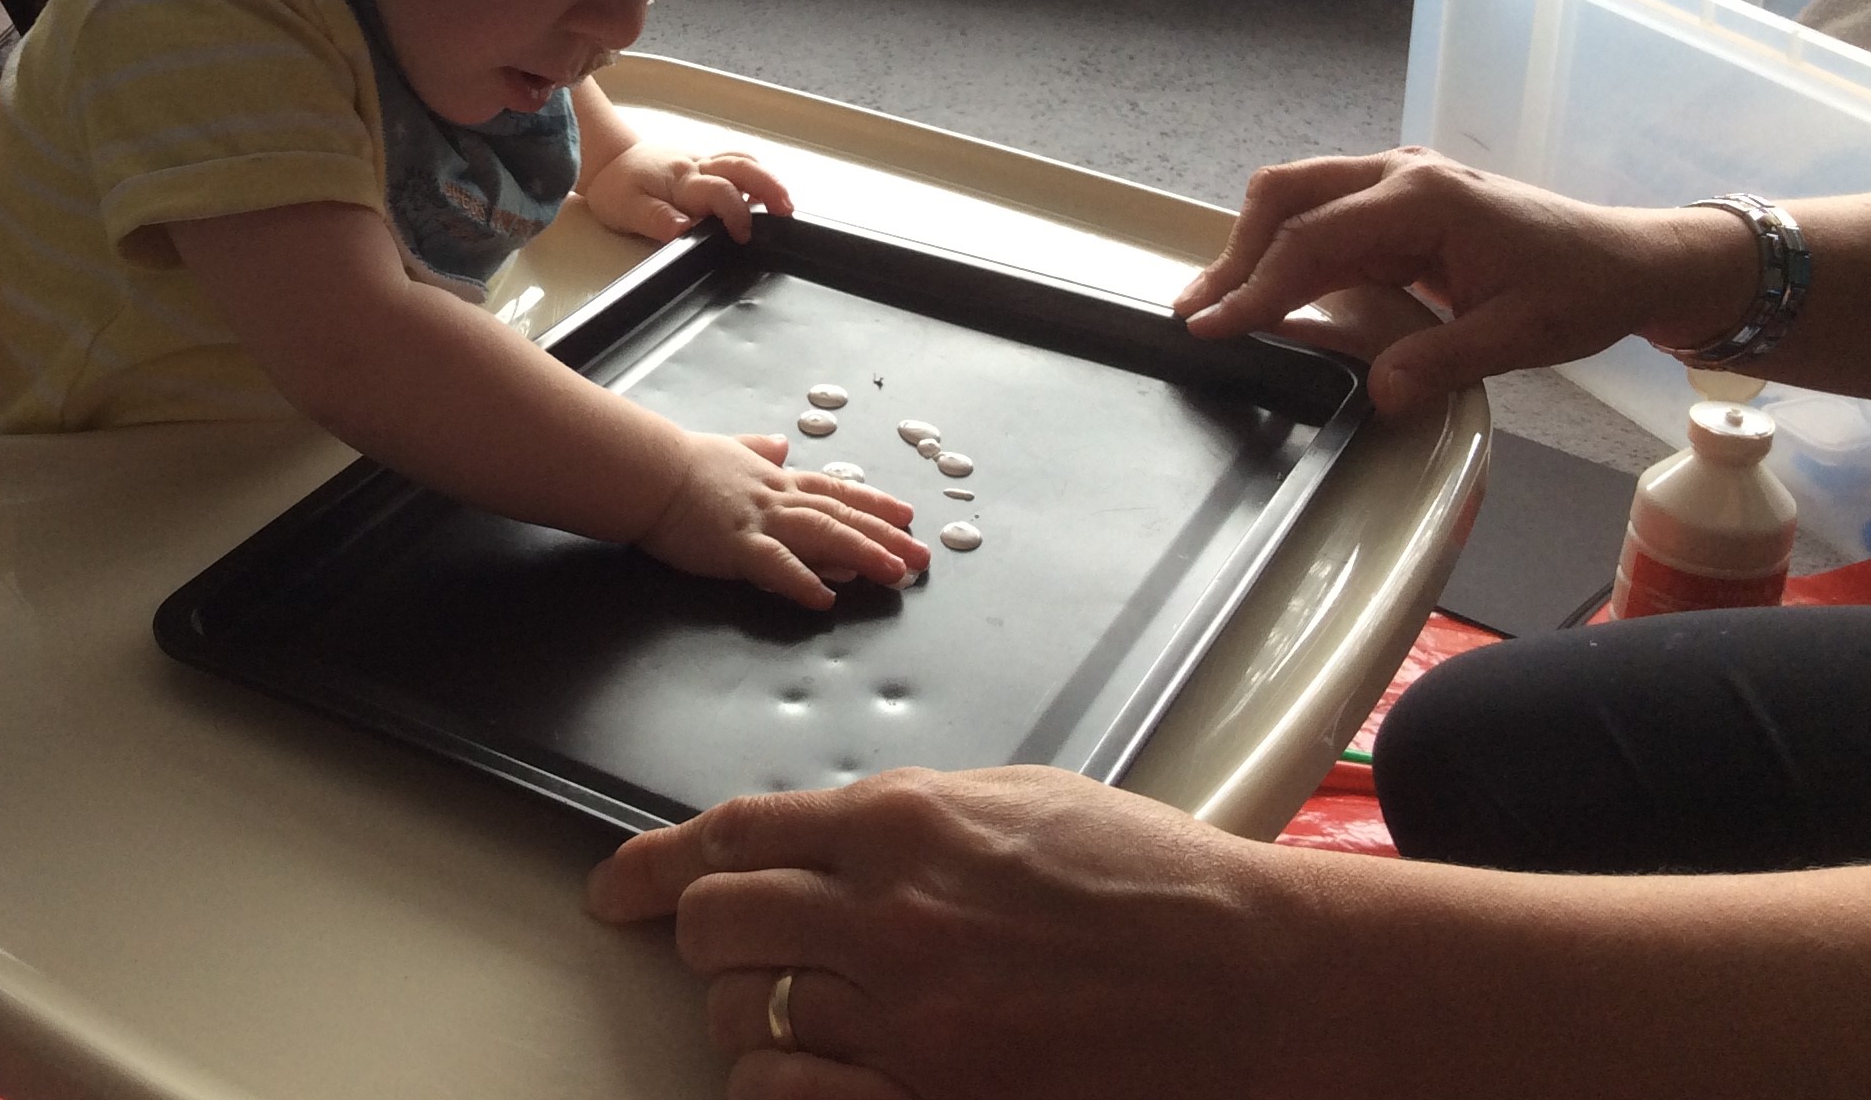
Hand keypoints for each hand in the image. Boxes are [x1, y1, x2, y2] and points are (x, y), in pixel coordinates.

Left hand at [585, 142, 794, 243]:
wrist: (607, 158)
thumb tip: (683, 230)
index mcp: (681, 180)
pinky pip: (737, 163)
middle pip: (743, 167)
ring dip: (768, 179)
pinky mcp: (706, 165)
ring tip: (785, 203)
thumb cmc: (617, 186)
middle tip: (787, 209)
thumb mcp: (625, 208)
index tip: (743, 236)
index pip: (719, 191)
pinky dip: (757, 175)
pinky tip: (768, 193)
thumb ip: (655, 218)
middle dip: (769, 185)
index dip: (736, 212)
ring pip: (743, 162)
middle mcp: (697, 167)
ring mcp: (703, 163)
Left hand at [587, 765, 1304, 1099]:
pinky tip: (807, 1068)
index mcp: (904, 822)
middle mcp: (887, 915)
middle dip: (703, 936)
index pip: (733, 833)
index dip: (655, 861)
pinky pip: (793, 1098)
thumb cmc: (1152, 881)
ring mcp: (909, 1020)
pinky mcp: (937, 1097)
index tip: (619, 887)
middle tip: (723, 952)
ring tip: (790, 1011)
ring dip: (749, 1014)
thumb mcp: (1018, 801)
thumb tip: (830, 834)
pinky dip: (781, 1085)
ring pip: (745, 1018)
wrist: (1251, 977)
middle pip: (717, 925)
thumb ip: (910, 816)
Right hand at [639, 433, 929, 610]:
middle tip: (922, 556)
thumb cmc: (682, 461)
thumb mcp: (728, 447)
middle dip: (886, 536)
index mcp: (776, 480)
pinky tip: (826, 597)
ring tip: (896, 573)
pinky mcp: (736, 545)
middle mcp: (778, 498)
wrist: (650, 471)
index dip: (874, 503)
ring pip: (824, 536)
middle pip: (843, 516)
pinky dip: (803, 580)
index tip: (906, 515)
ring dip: (863, 554)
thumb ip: (756, 449)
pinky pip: (777, 565)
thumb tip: (777, 444)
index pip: (836, 491)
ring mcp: (760, 522)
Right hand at [1172, 148, 1754, 410]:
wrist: (1630, 257)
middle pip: (1287, 195)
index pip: (1314, 240)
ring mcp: (1398, 180)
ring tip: (1217, 303)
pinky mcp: (1399, 199)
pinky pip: (1325, 215)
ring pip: (1298, 197)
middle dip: (1235, 252)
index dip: (1256, 285)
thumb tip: (1375, 393)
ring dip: (1252, 245)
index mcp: (1424, 200)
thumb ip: (1440, 361)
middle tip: (1197, 312)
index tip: (1212, 324)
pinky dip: (1285, 247)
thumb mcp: (1519, 337)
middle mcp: (1400, 175)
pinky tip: (1267, 289)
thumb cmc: (1582, 290)